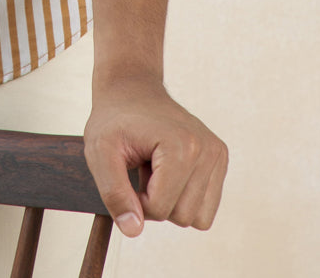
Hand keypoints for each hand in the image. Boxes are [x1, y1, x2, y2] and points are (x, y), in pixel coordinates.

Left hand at [84, 77, 226, 236]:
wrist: (131, 89)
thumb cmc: (113, 120)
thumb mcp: (99, 153)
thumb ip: (114, 193)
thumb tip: (134, 230)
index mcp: (181, 145)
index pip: (159, 209)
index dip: (135, 199)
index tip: (128, 169)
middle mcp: (207, 149)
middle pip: (181, 217)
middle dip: (155, 202)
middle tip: (142, 168)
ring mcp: (217, 153)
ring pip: (197, 218)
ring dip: (170, 201)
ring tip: (155, 168)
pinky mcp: (220, 159)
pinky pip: (205, 209)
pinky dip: (184, 198)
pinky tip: (169, 170)